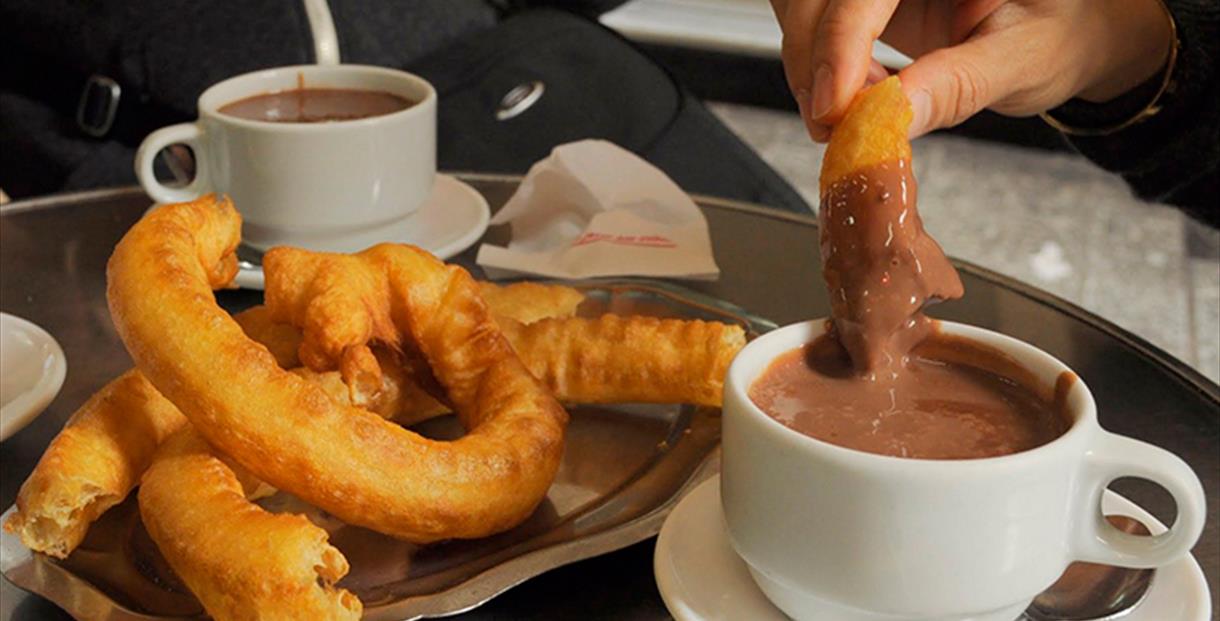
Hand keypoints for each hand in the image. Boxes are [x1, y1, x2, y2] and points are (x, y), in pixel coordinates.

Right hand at [769, 0, 1173, 140]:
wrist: (1058, 32)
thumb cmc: (1055, 34)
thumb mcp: (1021, 60)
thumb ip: (957, 86)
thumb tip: (889, 119)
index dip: (839, 42)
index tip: (834, 108)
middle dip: (812, 56)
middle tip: (834, 124)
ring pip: (799, 2)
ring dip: (807, 62)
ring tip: (852, 110)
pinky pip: (809, 17)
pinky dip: (815, 62)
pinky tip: (852, 91)